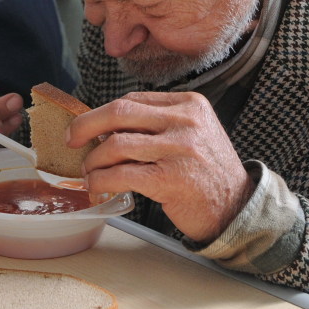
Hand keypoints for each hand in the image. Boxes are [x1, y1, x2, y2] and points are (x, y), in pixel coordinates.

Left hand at [71, 91, 254, 242]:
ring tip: (89, 171)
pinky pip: (121, 174)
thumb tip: (104, 128)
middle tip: (71, 139)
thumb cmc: (207, 173)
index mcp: (189, 104)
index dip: (102, 113)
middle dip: (86, 126)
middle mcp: (186, 121)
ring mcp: (179, 149)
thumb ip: (157, 125)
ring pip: (116, 145)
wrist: (237, 207)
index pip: (133, 100)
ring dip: (93, 160)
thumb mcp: (192, 134)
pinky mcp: (171, 179)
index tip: (86, 126)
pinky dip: (101, 180)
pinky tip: (97, 185)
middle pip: (119, 113)